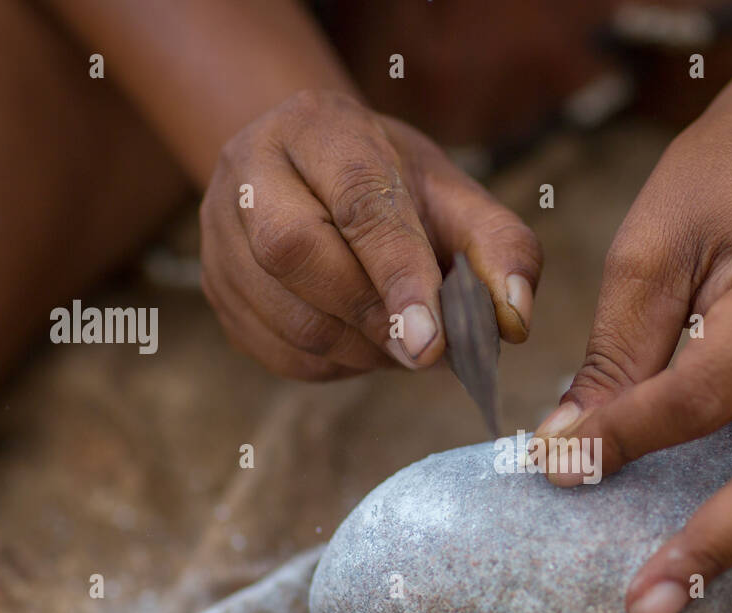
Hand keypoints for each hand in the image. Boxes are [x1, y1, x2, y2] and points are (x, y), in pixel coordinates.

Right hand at [200, 90, 541, 378]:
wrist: (320, 179)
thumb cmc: (397, 190)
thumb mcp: (457, 198)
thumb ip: (501, 249)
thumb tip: (515, 318)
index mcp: (318, 127)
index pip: (355, 201)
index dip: (397, 274)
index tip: (433, 339)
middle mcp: (250, 168)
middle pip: (294, 252)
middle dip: (369, 313)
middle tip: (422, 349)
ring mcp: (219, 231)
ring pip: (283, 313)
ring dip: (356, 347)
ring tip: (401, 342)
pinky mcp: (216, 288)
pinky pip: (275, 350)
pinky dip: (333, 365)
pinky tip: (364, 346)